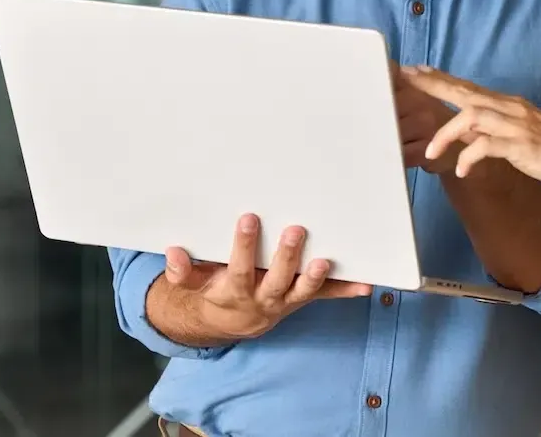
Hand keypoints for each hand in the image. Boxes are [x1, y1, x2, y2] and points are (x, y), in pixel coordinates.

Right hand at [162, 214, 371, 341]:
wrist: (232, 321)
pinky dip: (346, 290)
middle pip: (276, 279)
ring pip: (302, 290)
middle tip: (296, 230)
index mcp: (235, 290)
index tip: (248, 218)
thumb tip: (173, 254)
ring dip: (316, 277)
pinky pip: (325, 296)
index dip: (243, 246)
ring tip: (326, 260)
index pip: (239, 268)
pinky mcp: (302, 298)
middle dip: (286, 256)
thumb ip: (183, 271)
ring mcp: (286, 300)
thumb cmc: (214, 290)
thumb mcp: (193, 284)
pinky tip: (367, 284)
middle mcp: (263, 297)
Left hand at [399, 65, 540, 197]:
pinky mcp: (523, 146)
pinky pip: (488, 146)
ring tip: (430, 151)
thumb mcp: (519, 135)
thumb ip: (492, 129)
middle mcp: (510, 109)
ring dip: (447, 132)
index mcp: (509, 105)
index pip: (469, 86)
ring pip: (472, 115)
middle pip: (465, 91)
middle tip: (406, 79)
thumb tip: (466, 131)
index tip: (416, 71)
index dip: (441, 78)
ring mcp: (517, 125)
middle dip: (434, 85)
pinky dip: (470, 156)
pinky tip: (462, 170)